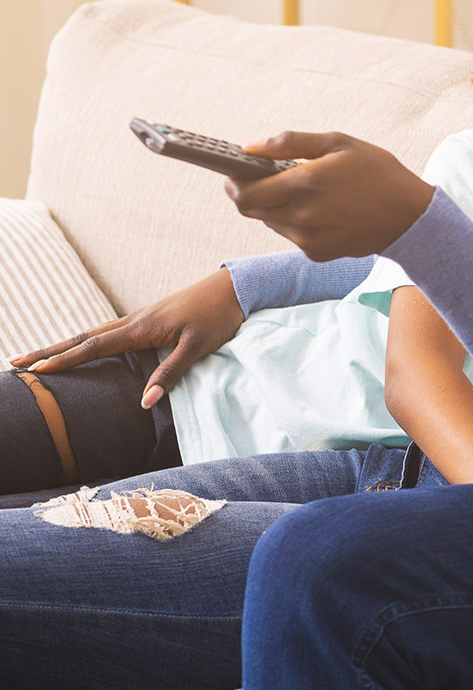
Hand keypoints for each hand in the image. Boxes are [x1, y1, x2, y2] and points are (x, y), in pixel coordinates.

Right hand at [6, 267, 243, 408]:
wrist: (234, 287)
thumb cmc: (218, 317)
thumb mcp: (197, 347)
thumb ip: (170, 373)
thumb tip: (144, 402)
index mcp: (141, 328)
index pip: (94, 346)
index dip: (65, 360)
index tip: (36, 370)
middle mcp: (134, 320)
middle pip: (83, 338)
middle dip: (50, 351)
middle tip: (16, 362)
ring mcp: (140, 318)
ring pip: (94, 333)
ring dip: (65, 345)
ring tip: (40, 357)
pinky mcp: (149, 319)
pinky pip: (109, 332)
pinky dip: (87, 340)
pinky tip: (84, 347)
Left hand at [228, 131, 435, 261]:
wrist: (411, 219)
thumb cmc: (378, 173)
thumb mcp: (339, 143)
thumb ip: (290, 142)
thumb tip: (249, 148)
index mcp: (303, 183)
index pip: (243, 191)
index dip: (232, 180)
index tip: (234, 170)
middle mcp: (300, 215)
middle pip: (249, 208)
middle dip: (248, 192)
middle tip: (261, 178)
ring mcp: (307, 238)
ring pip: (269, 220)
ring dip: (273, 205)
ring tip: (302, 190)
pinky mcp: (315, 252)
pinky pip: (291, 234)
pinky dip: (295, 220)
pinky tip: (320, 209)